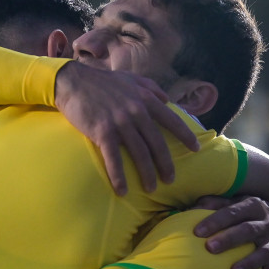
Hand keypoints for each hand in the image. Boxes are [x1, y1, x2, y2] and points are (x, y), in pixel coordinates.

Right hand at [54, 62, 199, 194]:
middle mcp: (136, 111)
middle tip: (171, 180)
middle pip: (157, 143)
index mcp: (145, 98)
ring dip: (147, 173)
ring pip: (139, 153)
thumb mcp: (130, 78)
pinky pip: (114, 158)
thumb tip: (166, 99)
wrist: (72, 81)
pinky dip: (119, 176)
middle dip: (166, 164)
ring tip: (151, 188)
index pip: (171, 120)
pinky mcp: (102, 132)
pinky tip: (122, 190)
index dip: (185, 135)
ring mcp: (120, 122)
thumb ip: (150, 87)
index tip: (196, 149)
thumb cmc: (101, 81)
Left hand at [192, 195, 268, 268]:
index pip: (233, 212)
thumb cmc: (240, 212)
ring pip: (263, 253)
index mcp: (253, 205)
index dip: (215, 221)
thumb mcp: (230, 202)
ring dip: (249, 264)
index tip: (197, 232)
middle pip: (249, 230)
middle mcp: (267, 223)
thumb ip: (212, 203)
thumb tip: (191, 207)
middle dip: (229, 239)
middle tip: (209, 248)